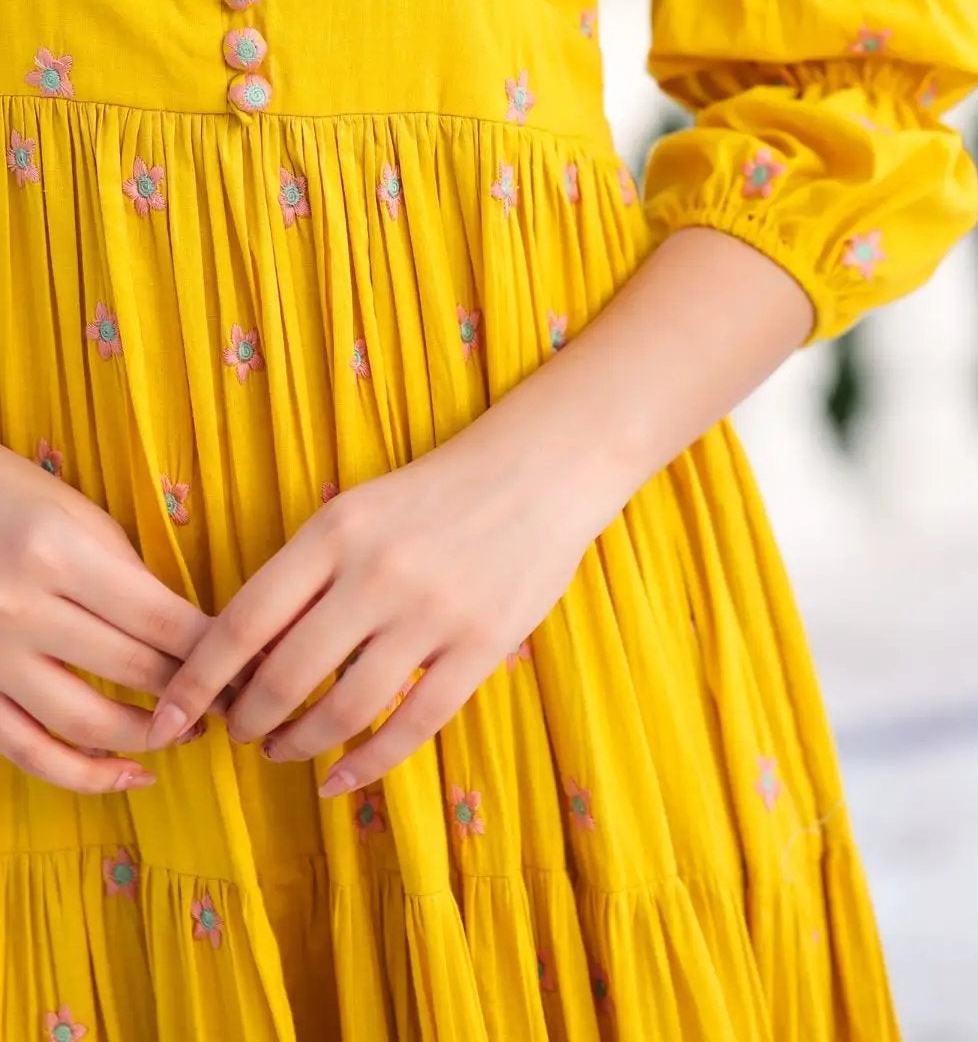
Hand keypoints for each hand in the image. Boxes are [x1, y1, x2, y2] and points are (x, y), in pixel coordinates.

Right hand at [0, 445, 212, 791]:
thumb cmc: (25, 507)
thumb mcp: (85, 523)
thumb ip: (133, 581)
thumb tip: (192, 638)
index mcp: (58, 556)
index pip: (158, 619)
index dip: (214, 650)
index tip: (253, 664)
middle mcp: (21, 610)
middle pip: (132, 668)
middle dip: (196, 691)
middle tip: (238, 700)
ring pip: (86, 722)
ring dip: (150, 735)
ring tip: (190, 732)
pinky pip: (30, 752)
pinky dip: (83, 775)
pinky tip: (130, 774)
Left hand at [146, 402, 617, 794]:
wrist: (537, 472)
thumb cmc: (433, 493)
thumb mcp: (354, 511)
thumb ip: (304, 574)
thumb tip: (240, 656)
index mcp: (335, 532)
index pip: (243, 621)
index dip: (197, 680)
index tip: (168, 715)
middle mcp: (378, 573)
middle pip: (286, 676)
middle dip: (247, 720)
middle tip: (237, 733)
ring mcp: (432, 614)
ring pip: (345, 709)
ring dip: (300, 744)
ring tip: (283, 750)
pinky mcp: (482, 646)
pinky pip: (413, 725)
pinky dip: (367, 763)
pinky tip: (339, 777)